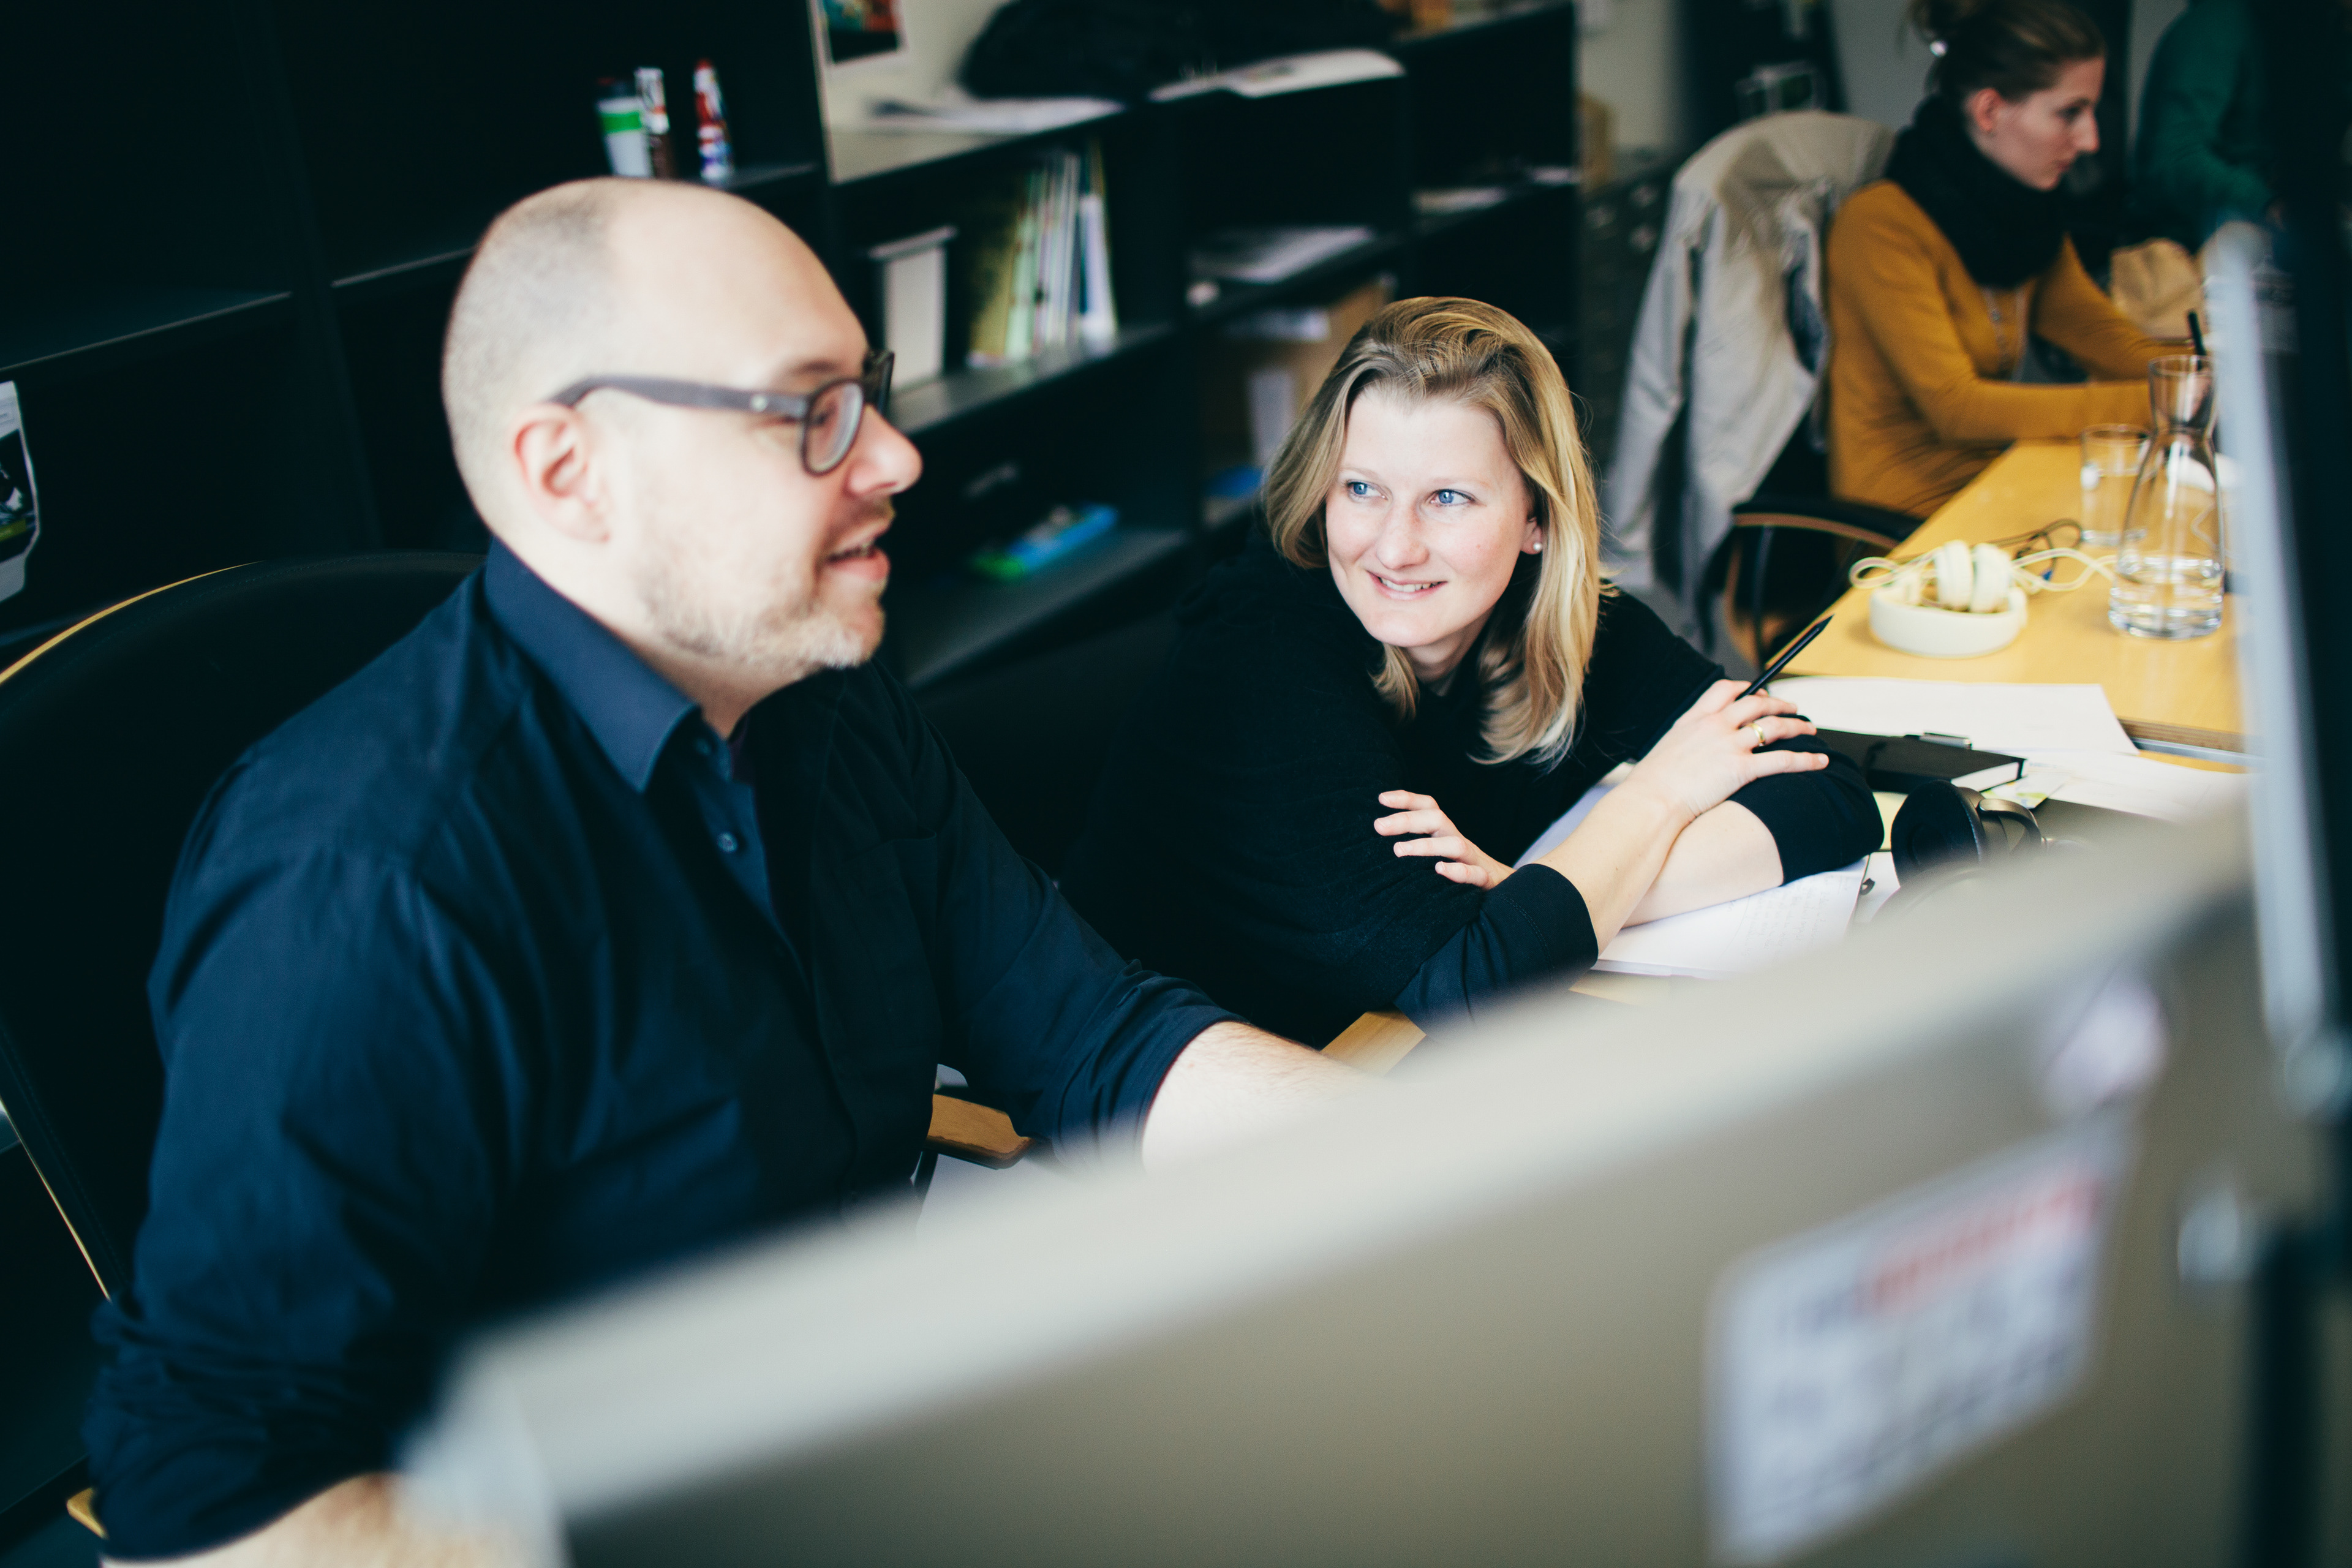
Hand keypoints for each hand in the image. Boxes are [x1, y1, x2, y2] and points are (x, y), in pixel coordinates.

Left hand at [1374, 790, 1513, 887]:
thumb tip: (1378, 850)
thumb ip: (1418, 851)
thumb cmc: (1465, 875)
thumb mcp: (1441, 858)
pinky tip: (1439, 871)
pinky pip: (1475, 875)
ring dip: (1425, 846)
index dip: (1407, 800)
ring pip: (1455, 846)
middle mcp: (1460, 842)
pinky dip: (1458, 873)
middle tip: (1378, 826)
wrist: (1509, 892)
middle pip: (1437, 819)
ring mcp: (1475, 861)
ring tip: (1398, 850)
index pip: (1429, 808)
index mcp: (1447, 835)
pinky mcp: (1487, 882)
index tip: (1381, 798)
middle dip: (1406, 820)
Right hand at [1618, 680, 1826, 824]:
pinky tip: (1819, 761)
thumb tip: (1694, 744)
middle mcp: (1715, 726)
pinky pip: (1783, 760)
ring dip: (1797, 726)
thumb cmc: (1652, 783)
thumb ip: (1686, 737)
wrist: (1651, 800)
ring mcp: (1729, 746)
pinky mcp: (1741, 769)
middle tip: (1793, 709)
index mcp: (1695, 718)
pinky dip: (1806, 760)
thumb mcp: (1667, 747)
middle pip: (1757, 704)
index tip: (1758, 693)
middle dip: (1780, 704)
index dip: (1747, 688)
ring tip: (1810, 729)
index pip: (1725, 690)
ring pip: (1774, 726)